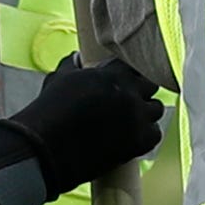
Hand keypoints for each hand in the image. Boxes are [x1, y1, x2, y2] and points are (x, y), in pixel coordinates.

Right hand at [0, 56, 164, 204]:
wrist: (48, 147)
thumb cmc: (50, 110)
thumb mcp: (59, 79)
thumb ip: (72, 65)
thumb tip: (77, 57)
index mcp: (112, 73)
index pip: (134, 65)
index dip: (128, 74)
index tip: (123, 82)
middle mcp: (130, 92)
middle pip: (151, 84)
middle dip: (141, 91)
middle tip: (129, 100)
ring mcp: (137, 116)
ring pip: (156, 109)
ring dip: (146, 113)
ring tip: (131, 120)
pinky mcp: (139, 141)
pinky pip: (155, 133)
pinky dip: (146, 134)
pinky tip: (133, 136)